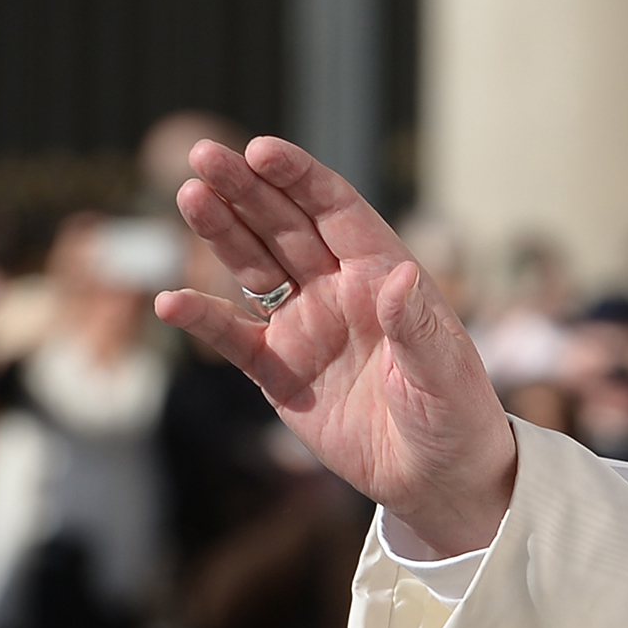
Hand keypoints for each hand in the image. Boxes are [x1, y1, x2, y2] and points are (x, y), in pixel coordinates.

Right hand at [152, 137, 515, 555]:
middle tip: (204, 154)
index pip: (336, 211)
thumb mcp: (443, 371)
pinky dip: (204, 320)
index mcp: (383, 275)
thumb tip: (397, 276)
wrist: (438, 478)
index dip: (299, 178)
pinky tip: (171, 302)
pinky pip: (235, 339)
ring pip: (254, 268)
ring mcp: (306, 328)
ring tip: (189, 196)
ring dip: (221, 233)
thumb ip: (417, 325)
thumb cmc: (456, 415)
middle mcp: (339, 291)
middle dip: (247, 190)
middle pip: (285, 227)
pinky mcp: (280, 372)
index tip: (261, 150)